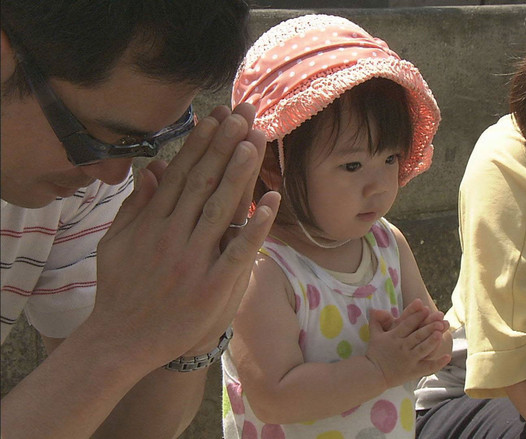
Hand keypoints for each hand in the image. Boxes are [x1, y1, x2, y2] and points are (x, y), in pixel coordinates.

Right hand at [91, 103, 279, 367]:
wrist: (121, 342)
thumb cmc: (120, 291)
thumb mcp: (116, 243)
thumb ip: (135, 206)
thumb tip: (151, 169)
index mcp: (153, 222)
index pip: (181, 173)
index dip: (201, 142)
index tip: (217, 115)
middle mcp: (173, 235)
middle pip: (203, 181)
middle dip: (224, 144)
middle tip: (243, 112)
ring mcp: (193, 260)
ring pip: (219, 208)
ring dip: (238, 173)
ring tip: (253, 140)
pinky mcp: (212, 286)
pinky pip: (239, 251)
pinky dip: (256, 227)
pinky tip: (272, 203)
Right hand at [365, 303, 449, 387]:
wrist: (373, 374)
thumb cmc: (375, 353)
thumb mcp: (374, 335)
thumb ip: (376, 320)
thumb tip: (373, 308)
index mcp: (394, 337)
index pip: (407, 324)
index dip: (417, 316)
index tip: (426, 308)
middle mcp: (402, 347)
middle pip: (417, 335)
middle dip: (429, 326)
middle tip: (440, 319)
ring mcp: (409, 359)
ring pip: (422, 349)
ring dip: (432, 341)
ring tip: (440, 334)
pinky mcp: (413, 371)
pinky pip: (428, 367)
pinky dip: (438, 362)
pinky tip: (447, 356)